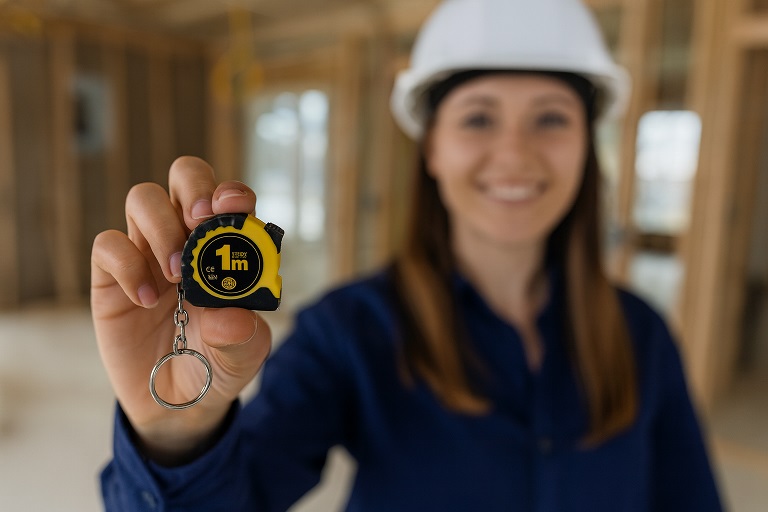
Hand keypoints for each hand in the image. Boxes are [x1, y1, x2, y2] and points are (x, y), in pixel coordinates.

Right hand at [91, 157, 270, 463]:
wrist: (175, 402)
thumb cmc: (215, 366)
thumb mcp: (242, 358)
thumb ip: (243, 338)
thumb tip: (231, 317)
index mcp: (226, 247)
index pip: (230, 198)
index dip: (231, 194)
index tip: (231, 209)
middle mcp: (188, 238)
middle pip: (185, 176)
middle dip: (193, 188)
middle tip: (198, 222)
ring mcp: (148, 252)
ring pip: (143, 198)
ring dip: (161, 227)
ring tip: (174, 275)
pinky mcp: (112, 274)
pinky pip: (108, 244)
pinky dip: (127, 266)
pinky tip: (147, 300)